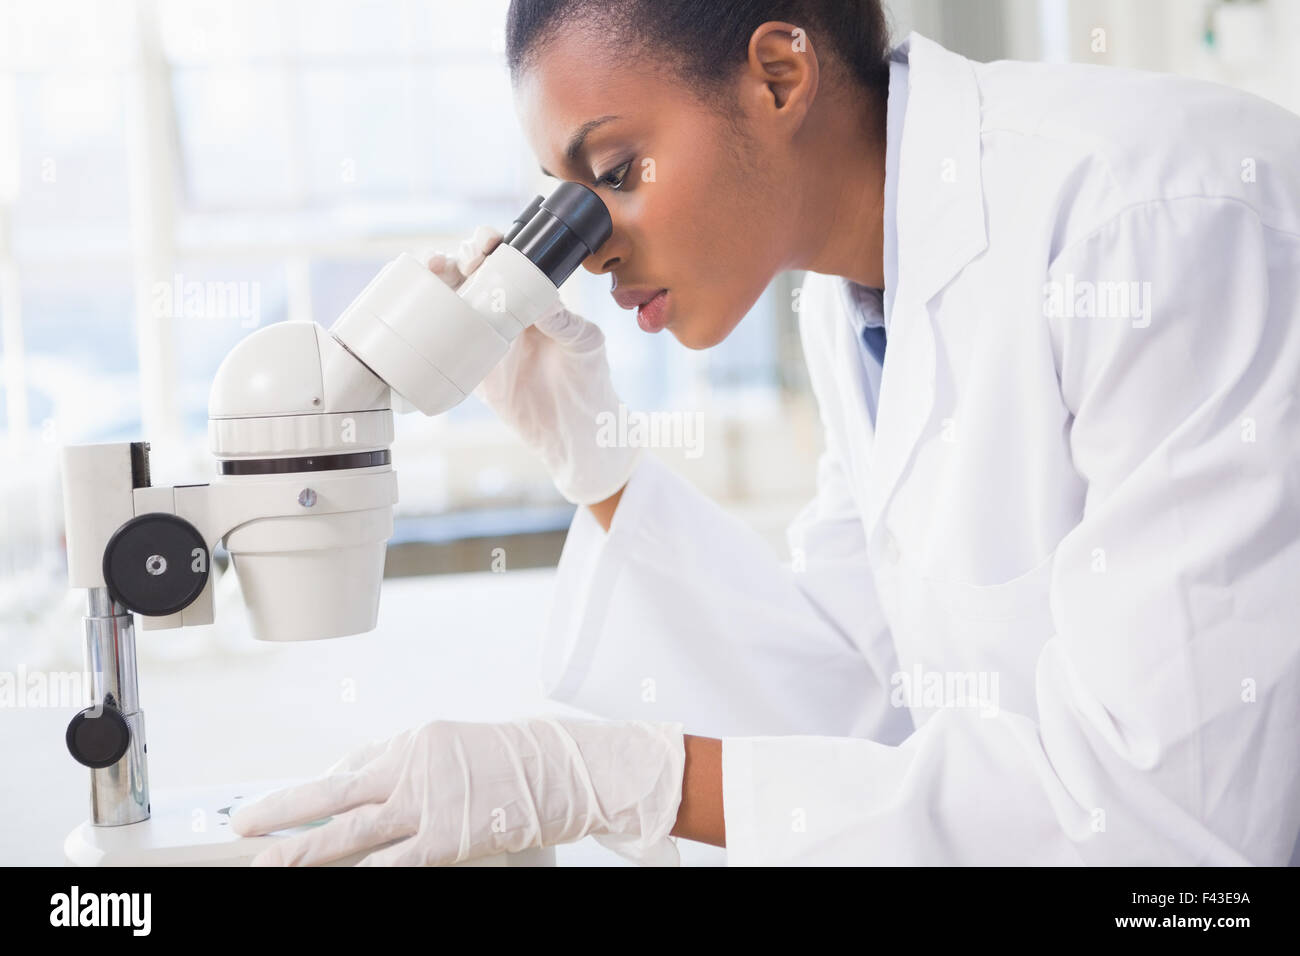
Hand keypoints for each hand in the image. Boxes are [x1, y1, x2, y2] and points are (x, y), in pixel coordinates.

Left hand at [229, 716, 685, 865]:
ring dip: (305, 850)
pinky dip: (362, 871)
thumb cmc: (515, 760)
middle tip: (245, 824)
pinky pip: (393, 860)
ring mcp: (427, 803)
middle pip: (333, 794)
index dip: (309, 793)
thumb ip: (410, 765)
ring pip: (351, 831)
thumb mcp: (454, 749)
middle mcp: (411, 767)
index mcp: (412, 742)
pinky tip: (336, 878)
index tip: (278, 809)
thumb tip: (364, 780)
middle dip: (284, 811)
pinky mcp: (445, 838)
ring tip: (270, 862)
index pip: (348, 770)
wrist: (563, 769)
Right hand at [423, 229, 641, 505]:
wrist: (575, 435)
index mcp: (535, 297)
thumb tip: (542, 301)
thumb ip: (565, 322)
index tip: (487, 244)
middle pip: (474, 274)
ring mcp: (486, 338)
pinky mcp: (471, 367)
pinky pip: (443, 342)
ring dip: (437, 282)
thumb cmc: (590, 382)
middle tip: (457, 262)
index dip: (493, 245)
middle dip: (459, 257)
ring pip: (454, 301)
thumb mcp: (585, 345)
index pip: (509, 260)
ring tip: (431, 272)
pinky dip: (426, 325)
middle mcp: (507, 312)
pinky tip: (415, 313)